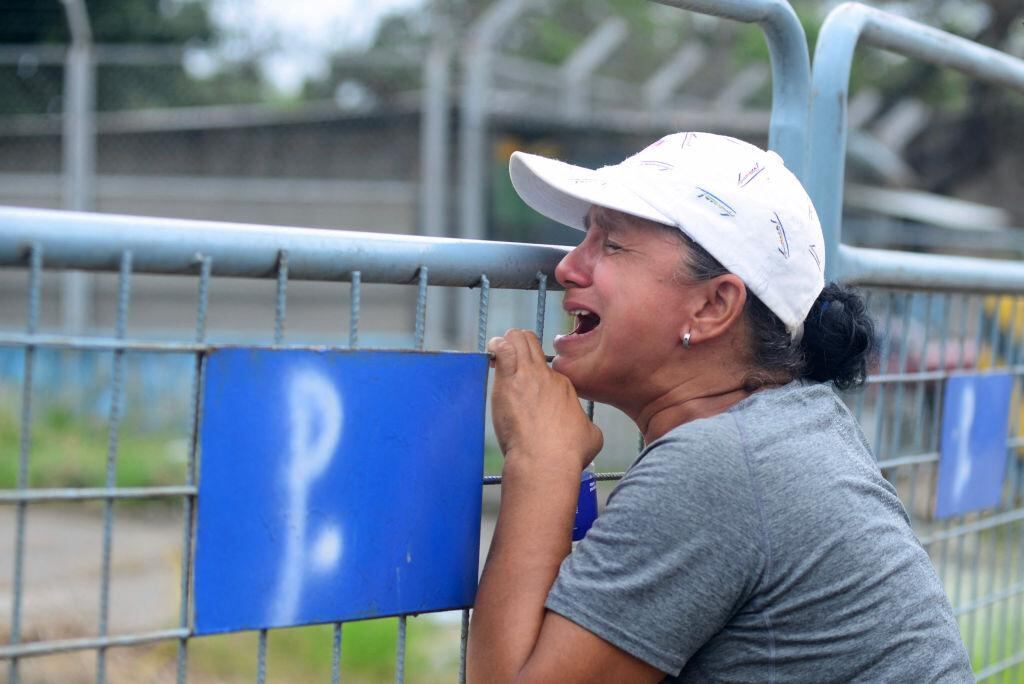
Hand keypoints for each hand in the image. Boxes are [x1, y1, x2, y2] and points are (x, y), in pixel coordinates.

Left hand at [487, 329, 602, 472]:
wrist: (546, 459)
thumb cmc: (568, 453)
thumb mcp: (592, 436)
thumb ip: (587, 427)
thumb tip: (586, 430)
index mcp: (564, 386)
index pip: (546, 370)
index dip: (534, 376)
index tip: (525, 389)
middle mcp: (546, 376)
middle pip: (532, 343)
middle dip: (519, 345)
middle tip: (509, 360)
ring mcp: (527, 375)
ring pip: (517, 339)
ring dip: (506, 342)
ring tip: (497, 353)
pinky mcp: (508, 381)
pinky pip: (501, 350)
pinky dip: (495, 347)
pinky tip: (492, 354)